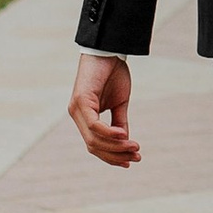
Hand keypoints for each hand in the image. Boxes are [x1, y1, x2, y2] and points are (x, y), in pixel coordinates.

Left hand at [69, 54, 138, 168]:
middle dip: (115, 155)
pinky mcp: (80, 101)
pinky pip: (94, 125)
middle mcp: (77, 115)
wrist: (108, 50)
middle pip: (93, 146)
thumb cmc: (113, 73)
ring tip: (134, 147)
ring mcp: (76, 109)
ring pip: (93, 139)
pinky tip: (124, 135)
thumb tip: (125, 143)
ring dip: (116, 146)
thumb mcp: (120, 103)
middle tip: (135, 157)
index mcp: (84, 117)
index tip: (130, 161)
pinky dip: (109, 133)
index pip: (95, 145)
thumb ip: (119, 123)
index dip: (112, 156)